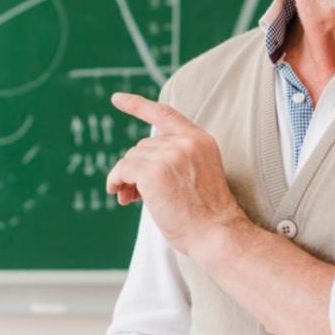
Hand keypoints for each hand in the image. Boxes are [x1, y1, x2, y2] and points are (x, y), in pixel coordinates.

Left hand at [105, 92, 249, 257]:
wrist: (217, 235)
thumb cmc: (206, 216)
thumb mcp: (198, 175)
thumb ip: (175, 160)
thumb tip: (133, 166)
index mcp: (200, 140)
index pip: (165, 114)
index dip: (138, 105)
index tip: (117, 99)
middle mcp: (186, 142)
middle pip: (143, 146)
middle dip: (135, 168)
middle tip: (132, 193)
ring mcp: (170, 154)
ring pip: (131, 158)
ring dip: (125, 179)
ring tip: (130, 199)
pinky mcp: (154, 171)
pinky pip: (123, 169)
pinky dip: (116, 181)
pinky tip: (121, 195)